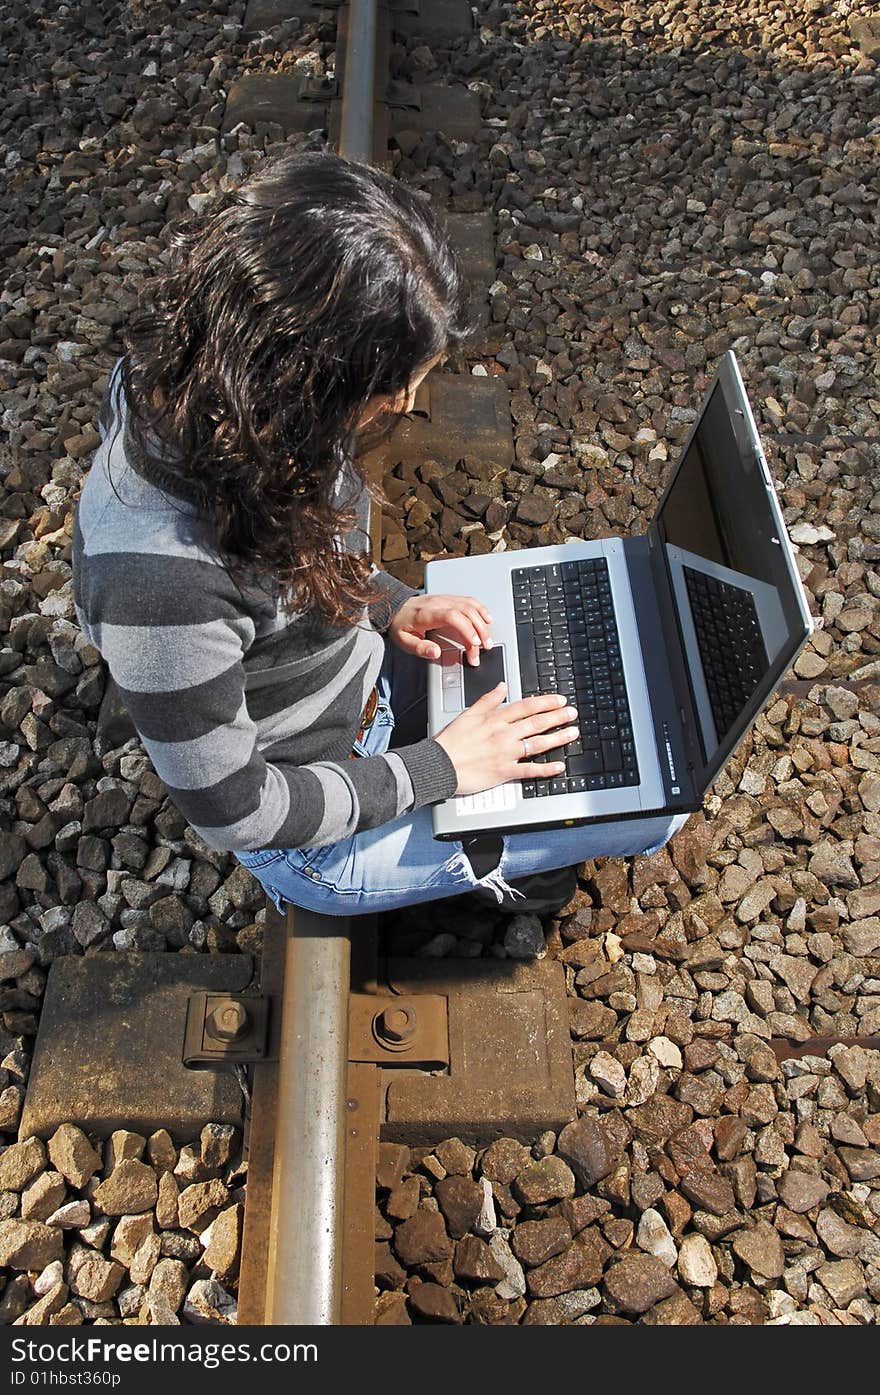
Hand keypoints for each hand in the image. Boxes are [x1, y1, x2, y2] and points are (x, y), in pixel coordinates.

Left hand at [388, 593, 492, 666]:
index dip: (466, 629)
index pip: (452, 617)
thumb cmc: (401, 625)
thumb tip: (436, 653)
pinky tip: (487, 620)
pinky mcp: (450, 599)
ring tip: (488, 639)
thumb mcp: (404, 641)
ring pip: (470, 605)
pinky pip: (469, 601)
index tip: (474, 644)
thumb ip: (420, 648)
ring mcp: (445, 599)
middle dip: (479, 630)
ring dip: (483, 622)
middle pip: (466, 611)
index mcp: (427, 614)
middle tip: (485, 648)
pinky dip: (481, 610)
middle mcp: (438, 603)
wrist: (395, 607)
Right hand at [433, 682, 579, 795]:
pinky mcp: (504, 772)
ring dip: (558, 738)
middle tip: (572, 713)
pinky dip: (546, 769)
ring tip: (572, 733)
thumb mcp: (468, 713)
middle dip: (558, 717)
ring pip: (537, 744)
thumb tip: (502, 686)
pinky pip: (529, 770)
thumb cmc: (451, 741)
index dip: (546, 702)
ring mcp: (506, 753)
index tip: (559, 700)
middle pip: (536, 723)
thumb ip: (488, 700)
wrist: (438, 764)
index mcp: (495, 719)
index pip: (526, 707)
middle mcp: (504, 734)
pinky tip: (559, 766)